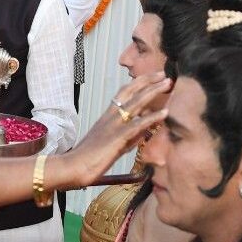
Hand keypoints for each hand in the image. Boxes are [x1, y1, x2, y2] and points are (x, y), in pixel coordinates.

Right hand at [61, 72, 169, 187]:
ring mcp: (114, 125)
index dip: (138, 83)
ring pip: (136, 103)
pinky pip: (137, 124)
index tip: (152, 77)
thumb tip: (145, 130)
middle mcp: (110, 116)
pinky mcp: (117, 137)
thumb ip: (129, 136)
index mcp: (107, 116)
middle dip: (148, 80)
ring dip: (153, 91)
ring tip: (167, 83)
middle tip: (164, 74)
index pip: (124, 93)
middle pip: (130, 92)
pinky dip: (152, 117)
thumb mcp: (112, 144)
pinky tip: (165, 113)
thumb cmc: (89, 159)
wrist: (73, 167)